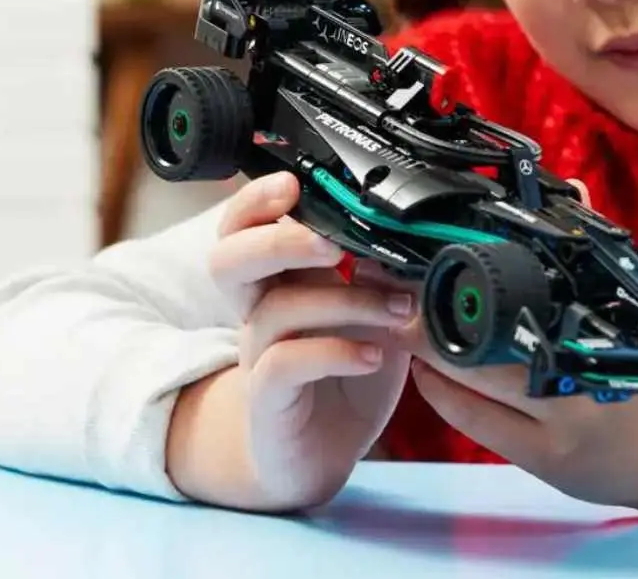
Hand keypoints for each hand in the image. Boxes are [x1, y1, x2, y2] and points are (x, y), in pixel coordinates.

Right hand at [167, 172, 414, 511]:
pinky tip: (374, 355)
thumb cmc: (347, 373)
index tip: (296, 182)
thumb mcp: (379, 315)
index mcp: (284, 279)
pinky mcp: (268, 400)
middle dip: (276, 239)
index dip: (259, 199)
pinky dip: (334, 352)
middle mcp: (262, 311)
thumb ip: (386, 275)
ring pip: (276, 309)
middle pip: (230, 258)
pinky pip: (284, 365)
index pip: (249, 225)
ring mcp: (260, 356)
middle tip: (329, 242)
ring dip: (344, 300)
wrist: (320, 455)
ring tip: (396, 309)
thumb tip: (407, 231)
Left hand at [399, 176, 637, 517]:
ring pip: (467, 382)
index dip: (449, 277)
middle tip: (384, 283)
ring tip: (398, 318)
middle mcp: (573, 379)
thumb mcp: (629, 304)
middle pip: (473, 343)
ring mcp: (554, 424)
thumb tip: (571, 190)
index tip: (414, 252)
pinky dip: (439, 390)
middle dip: (421, 311)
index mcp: (594, 331)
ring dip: (423, 348)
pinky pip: (472, 422)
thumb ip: (591, 253)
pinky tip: (426, 367)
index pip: (506, 298)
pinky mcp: (539, 458)